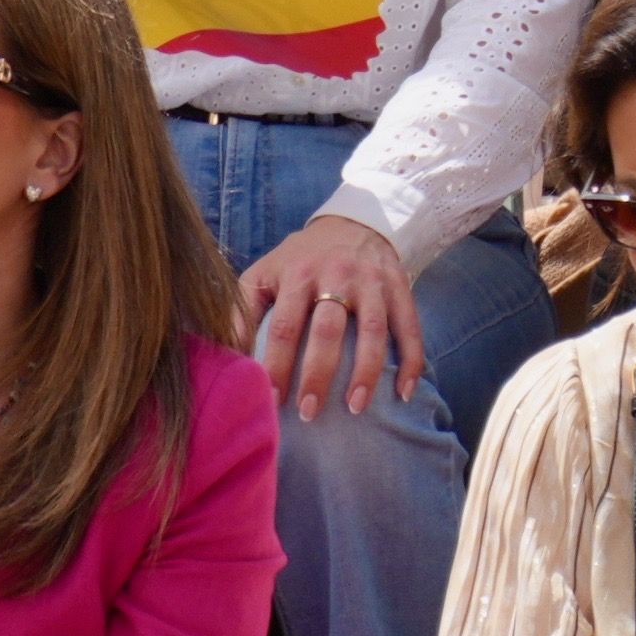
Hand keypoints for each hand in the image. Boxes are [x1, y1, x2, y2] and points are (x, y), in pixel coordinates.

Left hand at [243, 212, 421, 419]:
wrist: (353, 221)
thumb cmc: (300, 259)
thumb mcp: (264, 272)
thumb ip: (241, 310)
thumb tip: (224, 357)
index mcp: (298, 273)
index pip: (284, 325)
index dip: (276, 364)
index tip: (271, 399)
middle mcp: (337, 274)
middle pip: (328, 330)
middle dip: (318, 374)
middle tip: (308, 413)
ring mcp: (372, 281)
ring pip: (373, 330)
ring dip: (367, 372)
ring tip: (356, 408)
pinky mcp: (400, 286)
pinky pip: (410, 326)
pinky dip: (411, 359)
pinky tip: (404, 392)